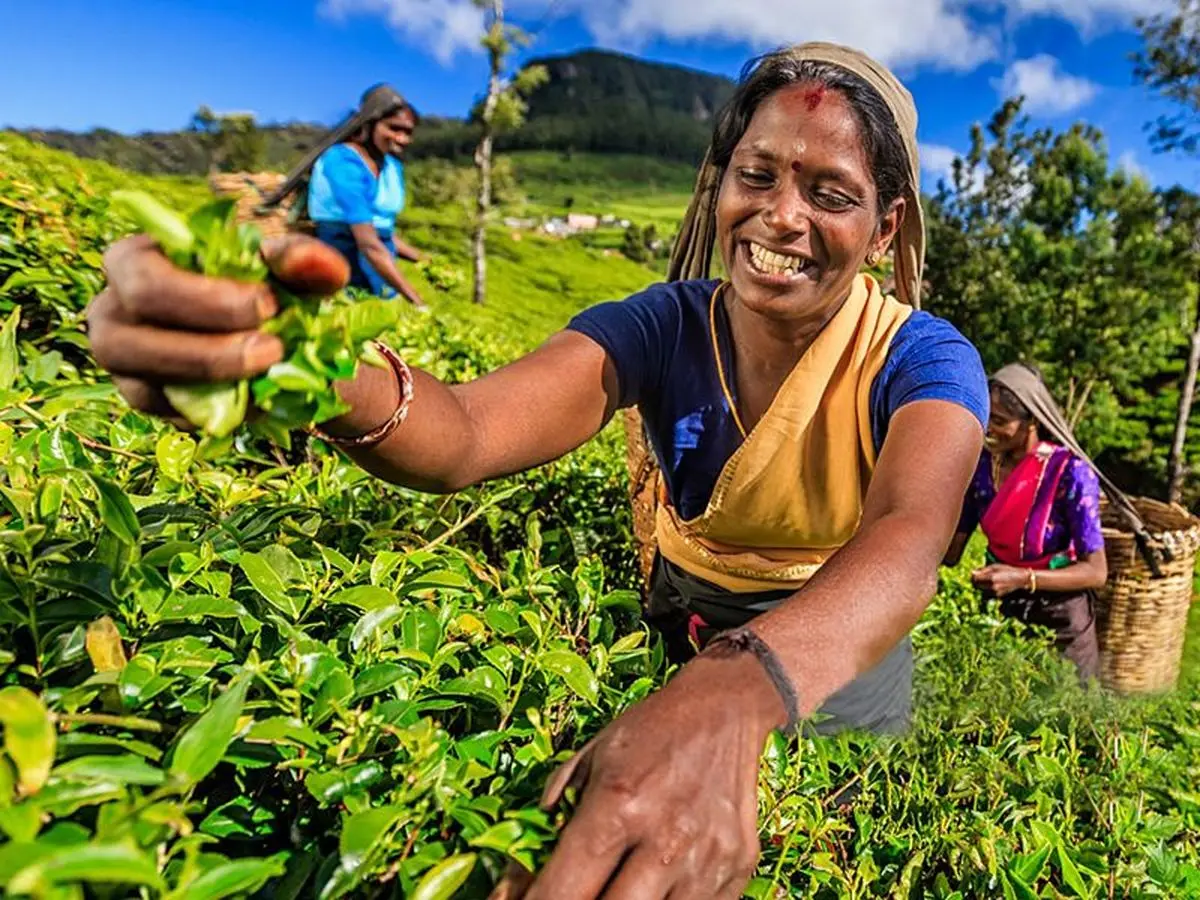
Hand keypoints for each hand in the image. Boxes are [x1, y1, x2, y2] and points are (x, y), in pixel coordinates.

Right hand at [86, 234, 348, 421]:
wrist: (276, 333)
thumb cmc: (266, 286)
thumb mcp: (290, 268)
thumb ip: (301, 257)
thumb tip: (300, 261)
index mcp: (134, 261)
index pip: (144, 280)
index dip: (205, 300)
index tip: (268, 305)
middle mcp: (112, 310)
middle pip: (132, 339)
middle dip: (209, 351)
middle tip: (274, 349)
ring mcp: (122, 361)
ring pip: (142, 388)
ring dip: (210, 389)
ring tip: (268, 373)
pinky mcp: (144, 397)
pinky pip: (166, 416)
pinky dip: (213, 412)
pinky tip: (256, 400)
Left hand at [491, 652, 784, 899]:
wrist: (723, 710)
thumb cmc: (648, 732)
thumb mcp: (589, 757)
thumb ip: (554, 814)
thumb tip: (517, 878)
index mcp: (619, 803)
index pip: (563, 889)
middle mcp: (665, 838)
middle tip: (572, 893)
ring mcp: (707, 860)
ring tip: (615, 885)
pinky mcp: (738, 870)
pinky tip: (651, 883)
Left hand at [971, 564, 1031, 596]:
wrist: (1021, 580)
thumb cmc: (1008, 571)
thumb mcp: (995, 567)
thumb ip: (983, 570)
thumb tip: (972, 572)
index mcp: (991, 578)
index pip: (975, 580)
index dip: (973, 576)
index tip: (975, 573)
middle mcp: (992, 587)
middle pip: (977, 586)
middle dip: (976, 581)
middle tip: (980, 577)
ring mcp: (995, 593)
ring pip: (981, 590)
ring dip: (981, 586)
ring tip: (988, 580)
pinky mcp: (998, 597)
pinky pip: (987, 593)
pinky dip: (987, 589)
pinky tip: (993, 584)